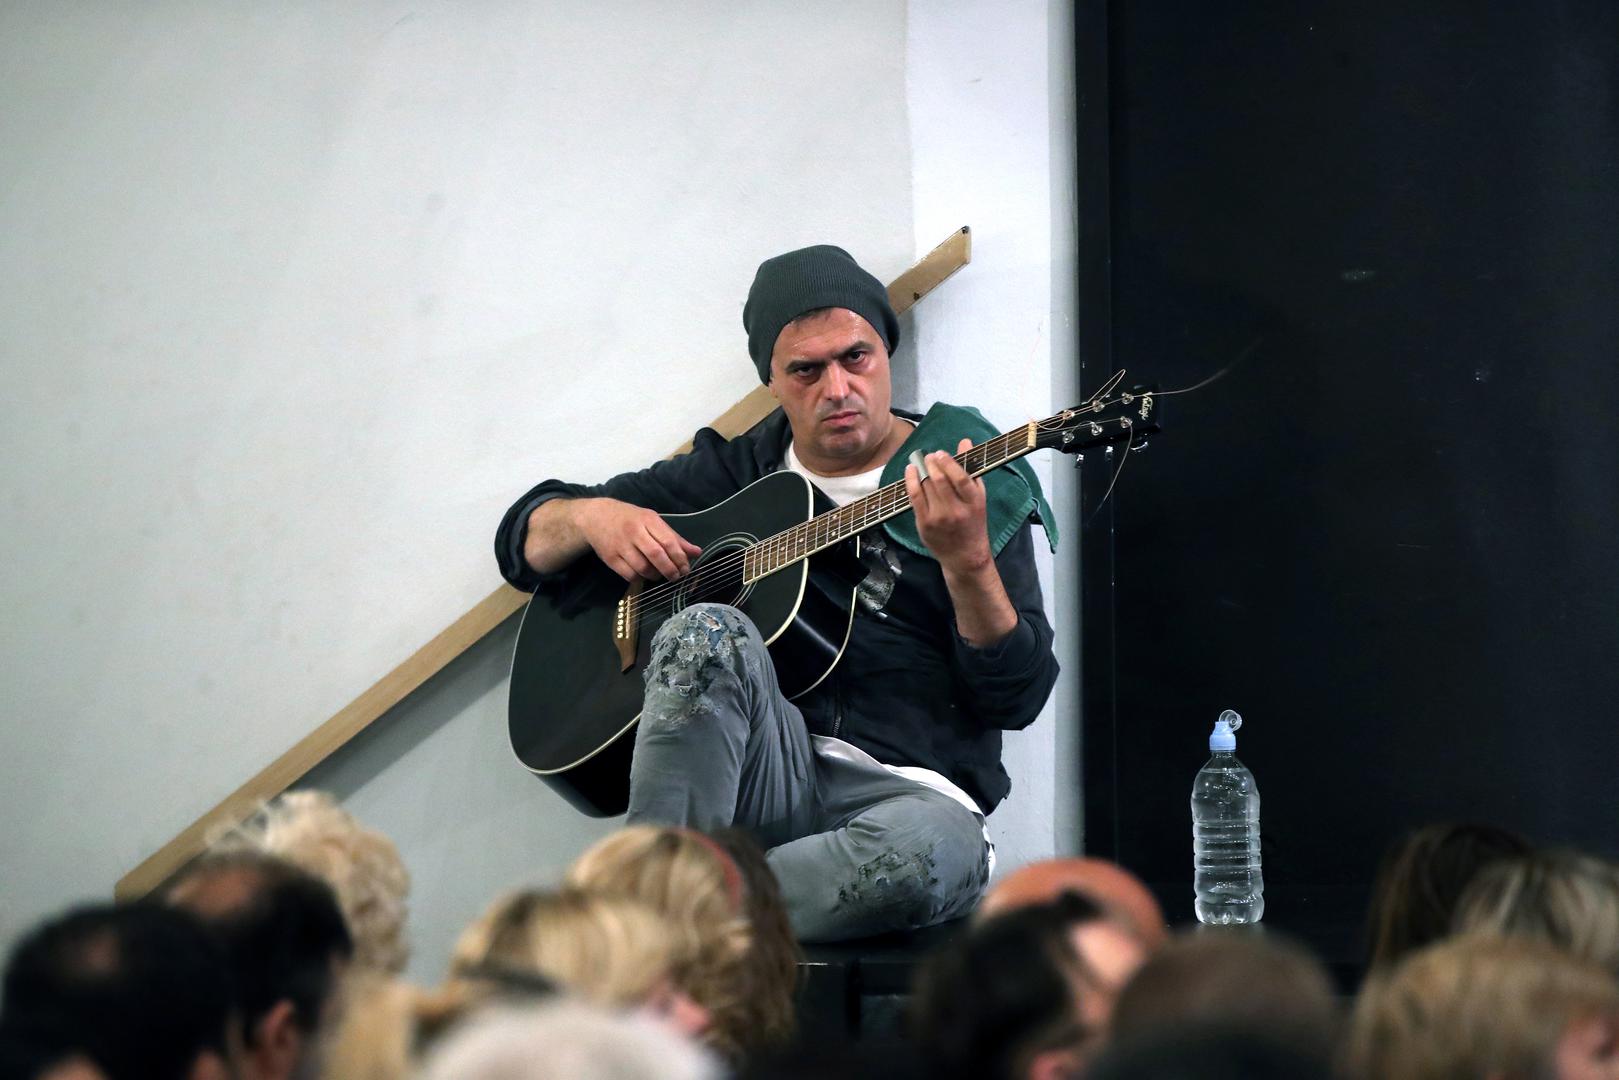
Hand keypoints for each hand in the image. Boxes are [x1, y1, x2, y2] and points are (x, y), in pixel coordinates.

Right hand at [577, 498, 702, 581]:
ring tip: (660, 575)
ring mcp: (620, 545)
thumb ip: (674, 538)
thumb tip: (696, 552)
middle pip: (656, 555)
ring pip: (643, 568)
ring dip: (656, 575)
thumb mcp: (652, 521)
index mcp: (647, 520)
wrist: (595, 517)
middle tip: (676, 577)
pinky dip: (641, 578)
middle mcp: (634, 532)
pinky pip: (630, 575)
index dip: (680, 558)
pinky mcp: (610, 558)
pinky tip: (645, 574)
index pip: (668, 541)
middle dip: (670, 569)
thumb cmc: (630, 519)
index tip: (686, 568)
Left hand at [904, 437, 993, 575]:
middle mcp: (956, 511)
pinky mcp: (924, 524)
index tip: (941, 454)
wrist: (964, 556)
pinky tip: (910, 471)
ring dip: (921, 470)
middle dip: (932, 464)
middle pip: (939, 481)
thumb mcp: (979, 497)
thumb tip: (965, 442)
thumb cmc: (973, 523)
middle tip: (929, 456)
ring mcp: (938, 518)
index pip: (960, 478)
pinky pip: (914, 497)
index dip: (948, 462)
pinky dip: (910, 481)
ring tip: (919, 461)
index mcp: (973, 503)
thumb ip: (972, 470)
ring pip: (925, 487)